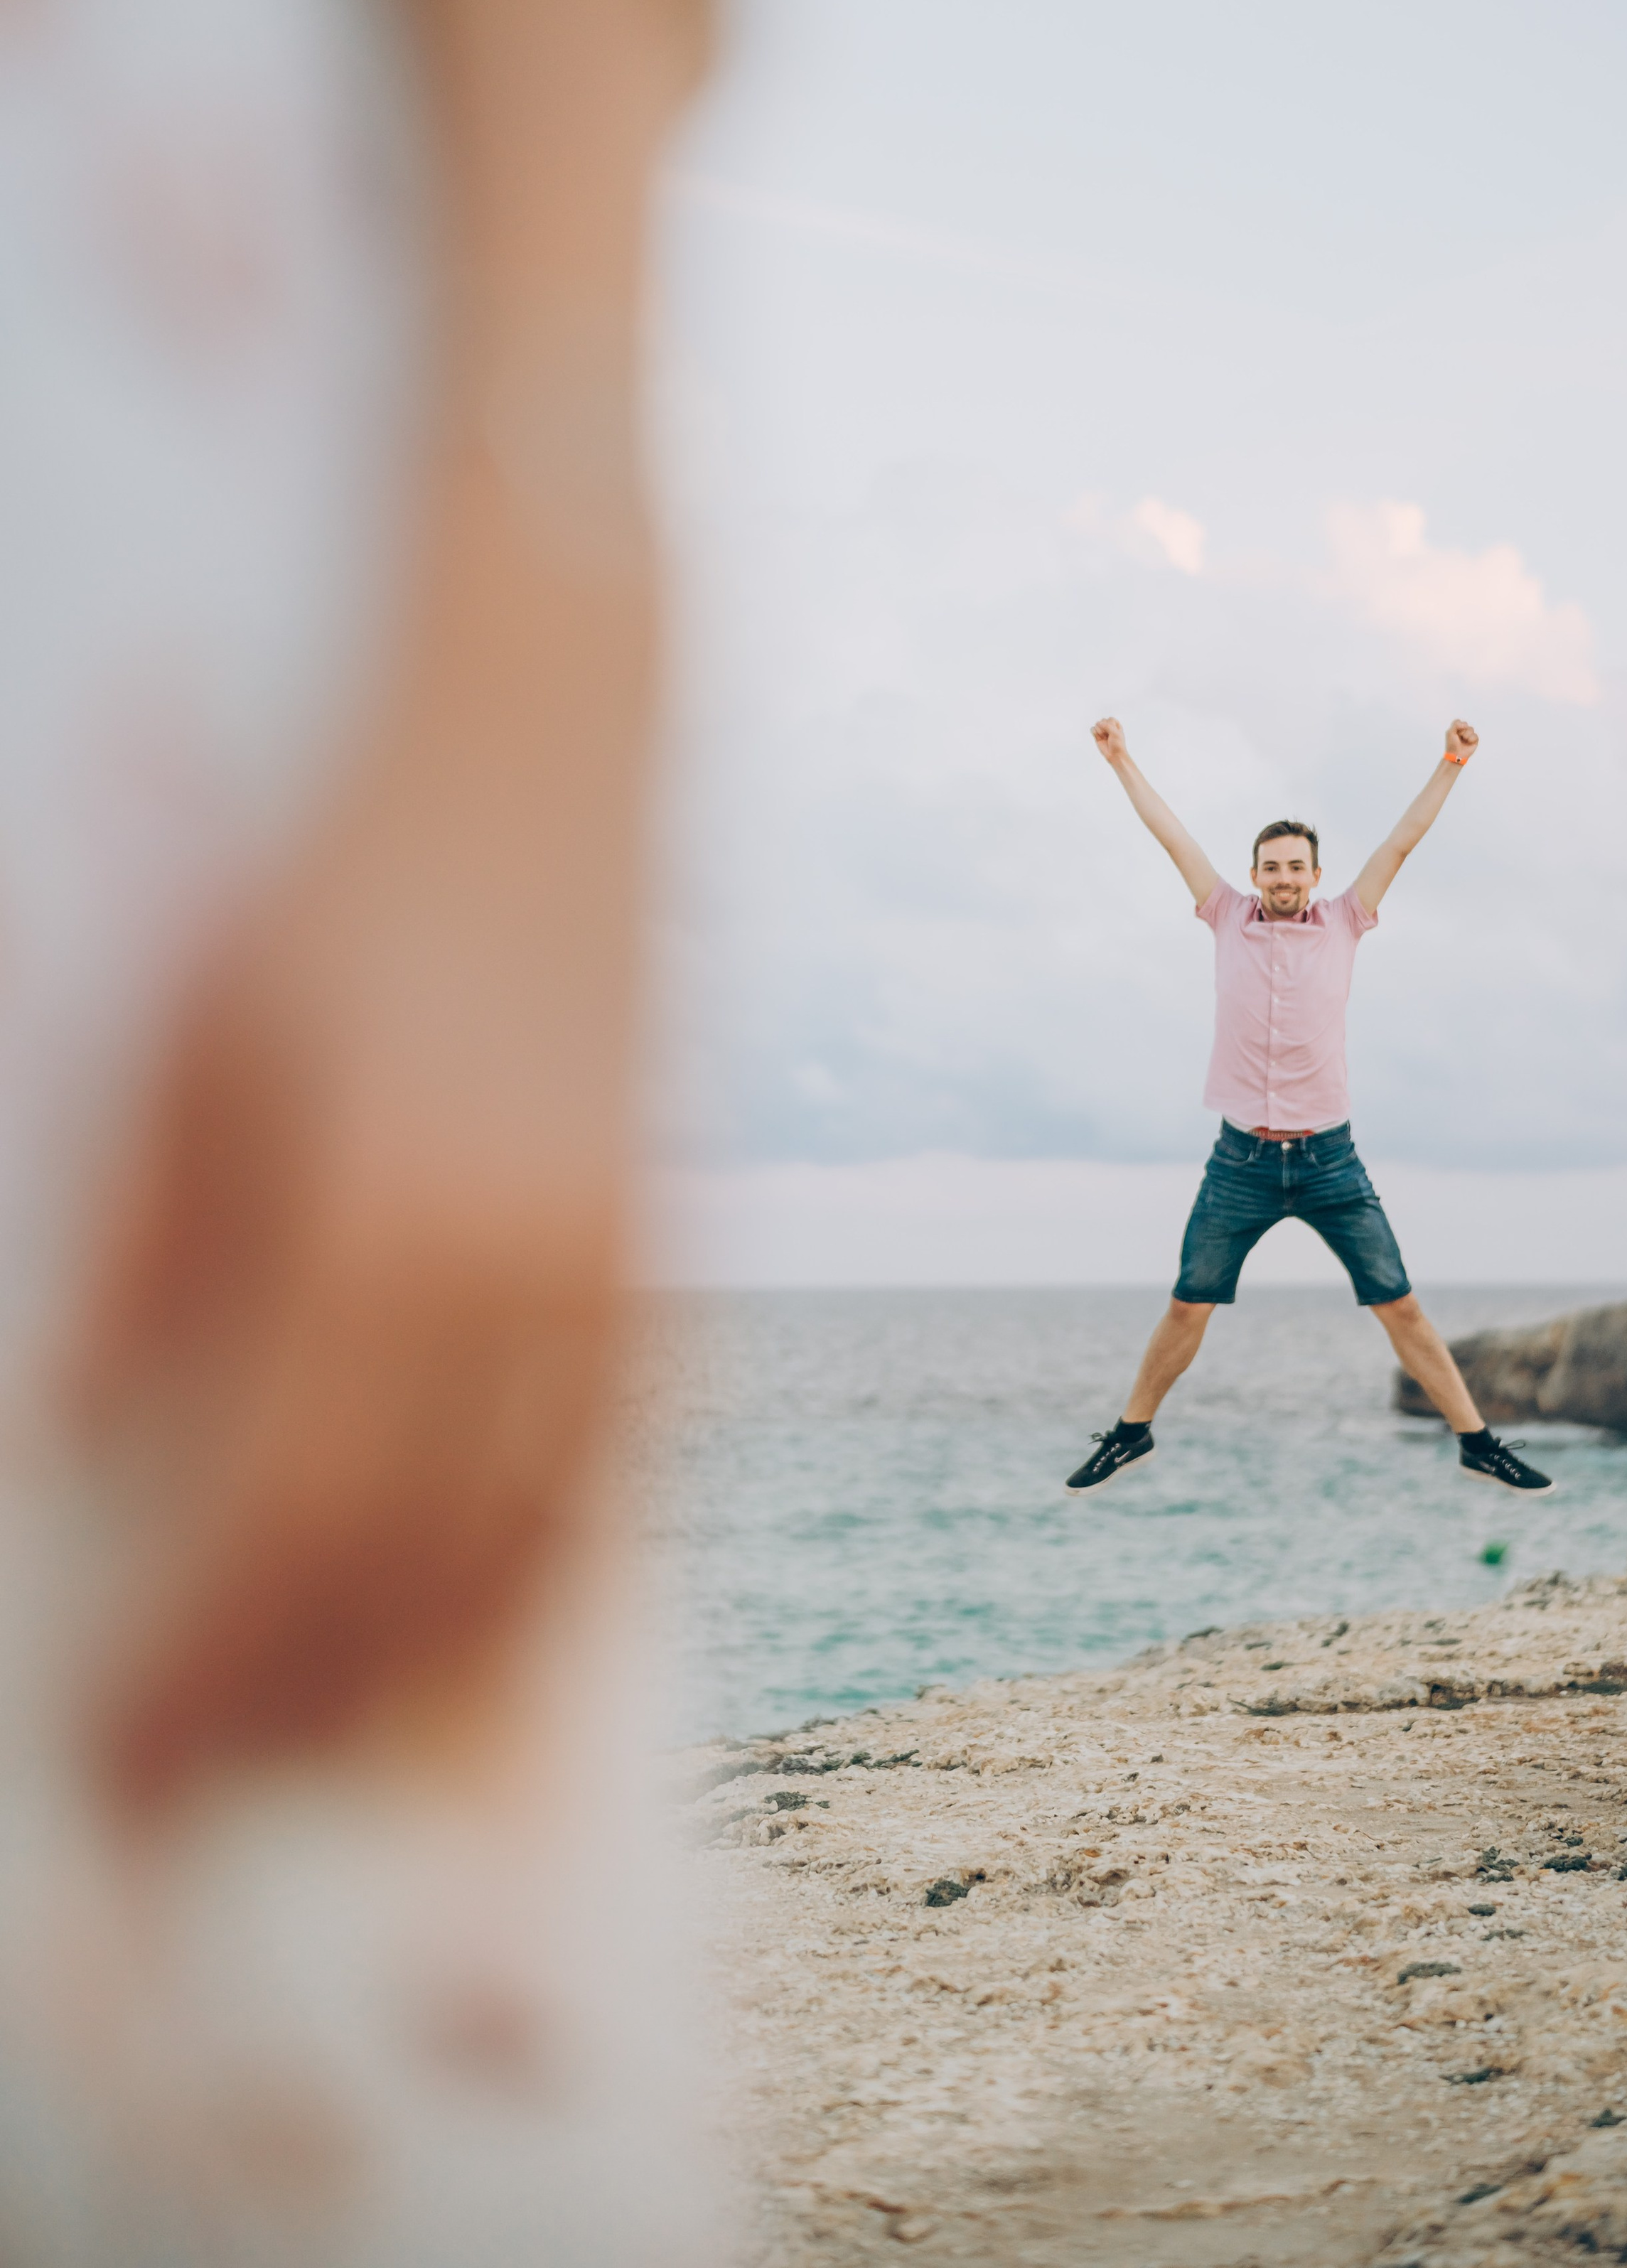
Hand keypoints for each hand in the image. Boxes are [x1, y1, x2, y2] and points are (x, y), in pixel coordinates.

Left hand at [60, 472, 640, 1811]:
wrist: (539, 735)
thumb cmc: (329, 874)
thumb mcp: (184, 1047)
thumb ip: (134, 1270)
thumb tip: (72, 1459)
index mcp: (379, 1223)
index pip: (273, 1527)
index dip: (193, 1666)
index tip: (115, 1757)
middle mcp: (519, 1269)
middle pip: (403, 1567)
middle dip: (293, 1700)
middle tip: (199, 1785)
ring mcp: (614, 1261)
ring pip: (523, 1537)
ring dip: (414, 1666)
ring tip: (317, 1736)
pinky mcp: (660, 1240)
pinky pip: (608, 1463)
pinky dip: (528, 1567)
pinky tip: (462, 1613)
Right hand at [1091, 716, 1126, 763]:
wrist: (1114, 755)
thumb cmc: (1118, 744)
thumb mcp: (1115, 733)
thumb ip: (1107, 726)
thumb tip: (1097, 723)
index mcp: (1116, 725)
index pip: (1110, 719)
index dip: (1110, 724)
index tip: (1113, 731)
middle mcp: (1109, 727)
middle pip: (1102, 721)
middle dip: (1104, 728)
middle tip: (1108, 735)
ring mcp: (1102, 731)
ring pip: (1097, 725)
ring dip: (1099, 730)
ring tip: (1104, 737)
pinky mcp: (1097, 736)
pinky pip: (1092, 729)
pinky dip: (1094, 732)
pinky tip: (1098, 737)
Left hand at [1445, 718, 1478, 763]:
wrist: (1456, 754)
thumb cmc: (1452, 744)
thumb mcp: (1450, 732)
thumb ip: (1456, 724)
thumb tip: (1466, 725)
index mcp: (1456, 729)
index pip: (1458, 721)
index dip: (1457, 725)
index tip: (1455, 732)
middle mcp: (1463, 731)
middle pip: (1465, 724)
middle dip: (1462, 730)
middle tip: (1459, 737)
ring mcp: (1469, 735)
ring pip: (1471, 728)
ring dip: (1466, 735)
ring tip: (1464, 740)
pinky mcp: (1474, 740)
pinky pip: (1475, 735)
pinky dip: (1471, 739)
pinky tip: (1468, 743)